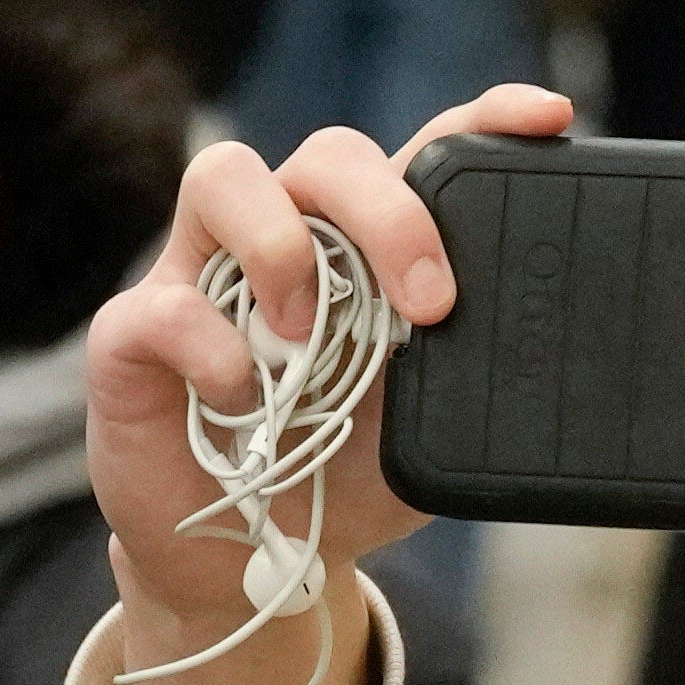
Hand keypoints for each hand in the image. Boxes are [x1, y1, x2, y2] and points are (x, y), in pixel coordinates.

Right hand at [70, 88, 566, 684]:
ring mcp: (200, 277)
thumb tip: (552, 358)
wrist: (250, 566)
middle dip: (387, 212)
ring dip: (282, 246)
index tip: (547, 118)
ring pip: (225, 176)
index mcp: (363, 247)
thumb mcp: (427, 424)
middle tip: (429, 302)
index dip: (481, 118)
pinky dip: (210, 351)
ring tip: (308, 335)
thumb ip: (466, 374)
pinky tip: (242, 400)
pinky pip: (161, 307)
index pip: (421, 151)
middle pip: (329, 155)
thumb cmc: (341, 472)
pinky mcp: (132, 341)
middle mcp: (283, 238)